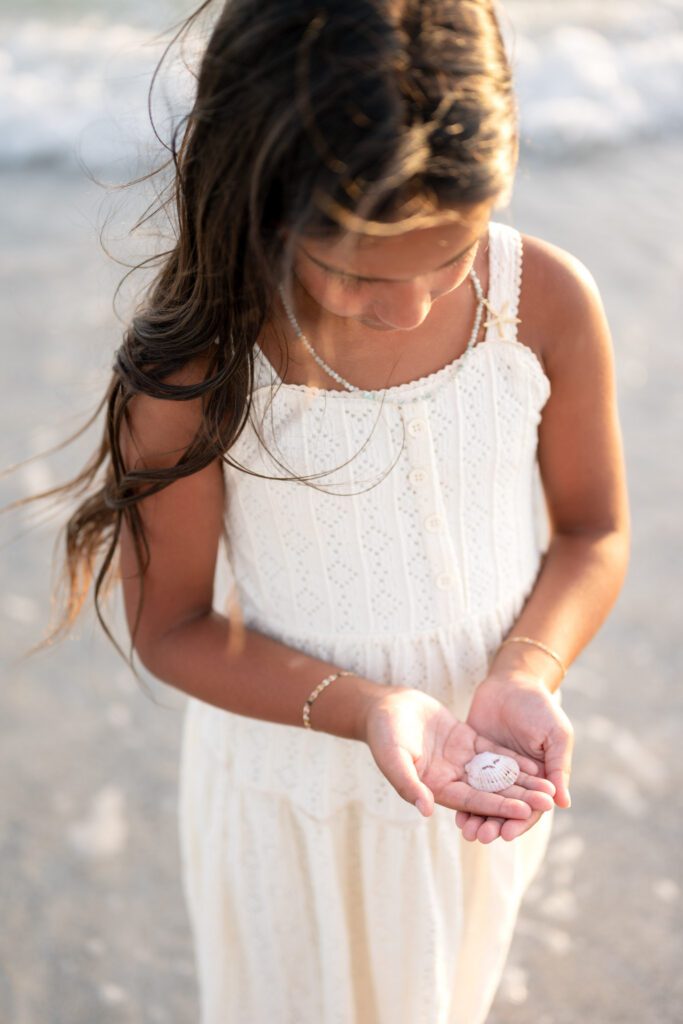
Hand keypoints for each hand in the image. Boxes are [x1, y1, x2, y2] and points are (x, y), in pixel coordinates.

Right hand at [362, 686, 555, 820]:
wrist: (382, 705)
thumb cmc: (382, 732)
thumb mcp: (393, 757)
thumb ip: (408, 783)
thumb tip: (425, 810)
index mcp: (434, 788)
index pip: (473, 801)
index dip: (498, 806)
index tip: (524, 810)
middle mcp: (450, 779)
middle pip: (490, 792)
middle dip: (518, 797)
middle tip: (547, 802)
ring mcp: (458, 761)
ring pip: (495, 775)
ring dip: (520, 781)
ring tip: (548, 787)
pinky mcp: (463, 742)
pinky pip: (491, 754)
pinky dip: (511, 760)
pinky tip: (534, 764)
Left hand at [455, 674, 573, 843]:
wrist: (511, 681)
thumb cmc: (540, 706)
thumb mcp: (556, 734)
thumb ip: (558, 766)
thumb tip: (563, 803)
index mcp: (539, 778)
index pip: (530, 807)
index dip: (520, 821)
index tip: (508, 834)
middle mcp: (515, 779)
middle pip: (505, 809)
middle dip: (494, 824)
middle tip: (481, 836)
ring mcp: (493, 771)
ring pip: (485, 800)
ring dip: (477, 817)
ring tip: (466, 830)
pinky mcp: (473, 759)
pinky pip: (467, 782)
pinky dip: (462, 796)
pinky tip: (453, 810)